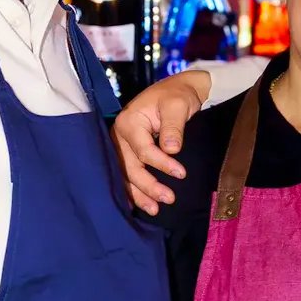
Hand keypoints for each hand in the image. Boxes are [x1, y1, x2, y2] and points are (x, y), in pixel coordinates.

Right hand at [112, 72, 209, 214]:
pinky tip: (140, 205)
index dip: (162, 165)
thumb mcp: (178, 105)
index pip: (143, 151)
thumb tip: (171, 150)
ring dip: (139, 193)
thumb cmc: (177, 96)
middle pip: (130, 167)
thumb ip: (173, 127)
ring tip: (155, 209)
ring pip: (126, 174)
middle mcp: (119, 135)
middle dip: (149, 186)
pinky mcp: (127, 151)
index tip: (181, 174)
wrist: (176, 90)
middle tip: (169, 199)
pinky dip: (133, 189)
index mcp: (129, 121)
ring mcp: (121, 144)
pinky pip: (127, 173)